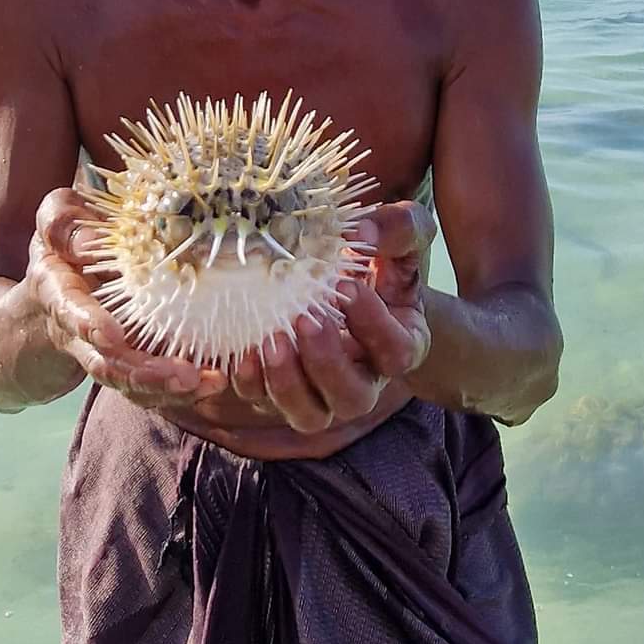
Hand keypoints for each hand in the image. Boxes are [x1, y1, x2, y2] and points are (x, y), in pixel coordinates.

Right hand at [27, 188, 227, 408]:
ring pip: (131, 383)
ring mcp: (105, 352)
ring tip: (210, 383)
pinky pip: (152, 385)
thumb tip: (88, 244)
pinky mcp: (132, 362)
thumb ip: (63, 225)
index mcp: (59, 291)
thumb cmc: (66, 240)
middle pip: (105, 364)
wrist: (55, 283)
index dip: (90, 326)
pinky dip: (183, 388)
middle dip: (142, 374)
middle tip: (184, 375)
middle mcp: (78, 331)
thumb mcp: (57, 219)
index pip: (70, 312)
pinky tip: (217, 381)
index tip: (113, 336)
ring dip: (168, 389)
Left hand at [230, 200, 435, 433]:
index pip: (396, 352)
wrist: (347, 280)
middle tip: (305, 320)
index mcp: (399, 346)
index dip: (374, 325)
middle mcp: (362, 380)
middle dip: (327, 364)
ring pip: (309, 414)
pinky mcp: (278, 389)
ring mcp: (319, 391)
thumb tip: (359, 231)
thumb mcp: (399, 239)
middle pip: (352, 398)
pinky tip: (244, 353)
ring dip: (288, 383)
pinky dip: (251, 383)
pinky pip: (262, 401)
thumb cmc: (379, 260)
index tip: (348, 285)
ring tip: (272, 340)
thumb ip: (398, 229)